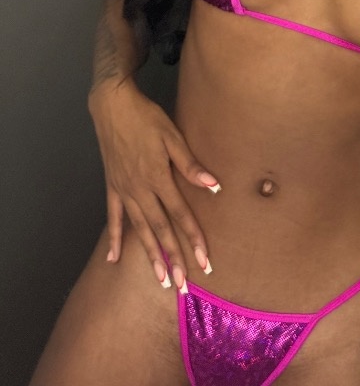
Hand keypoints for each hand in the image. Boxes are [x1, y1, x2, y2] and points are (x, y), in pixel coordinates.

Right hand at [88, 78, 218, 289]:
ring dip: (150, 256)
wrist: (112, 105)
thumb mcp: (172, 136)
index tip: (204, 261)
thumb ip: (191, 164)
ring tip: (160, 280)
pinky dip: (115, 239)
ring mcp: (124, 190)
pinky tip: (114, 260)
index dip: (193, 239)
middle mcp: (140, 189)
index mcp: (158, 178)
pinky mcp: (112, 186)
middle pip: (160, 230)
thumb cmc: (147, 118)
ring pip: (139, 230)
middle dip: (173, 259)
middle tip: (183, 286)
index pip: (180, 215)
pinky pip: (115, 218)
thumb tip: (214, 186)